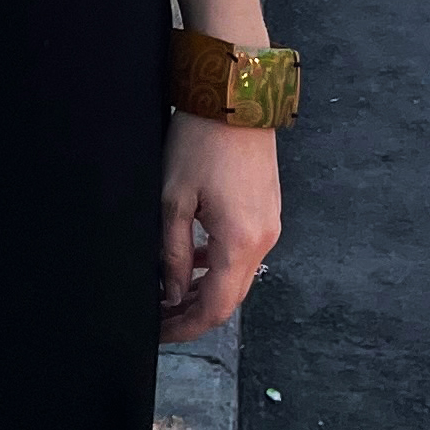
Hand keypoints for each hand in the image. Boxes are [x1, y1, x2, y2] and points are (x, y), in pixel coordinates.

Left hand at [159, 112, 281, 342]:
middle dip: (194, 312)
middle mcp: (264, 241)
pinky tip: (195, 258)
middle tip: (160, 317)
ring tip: (170, 293)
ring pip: (238, 275)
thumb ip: (175, 252)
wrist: (236, 96)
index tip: (159, 332)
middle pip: (231, 296)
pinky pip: (244, 251)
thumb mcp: (175, 197)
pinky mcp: (268, 209)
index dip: (186, 326)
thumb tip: (174, 293)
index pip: (216, 307)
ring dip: (207, 289)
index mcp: (241, 242)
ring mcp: (270, 225)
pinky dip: (220, 264)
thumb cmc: (200, 141)